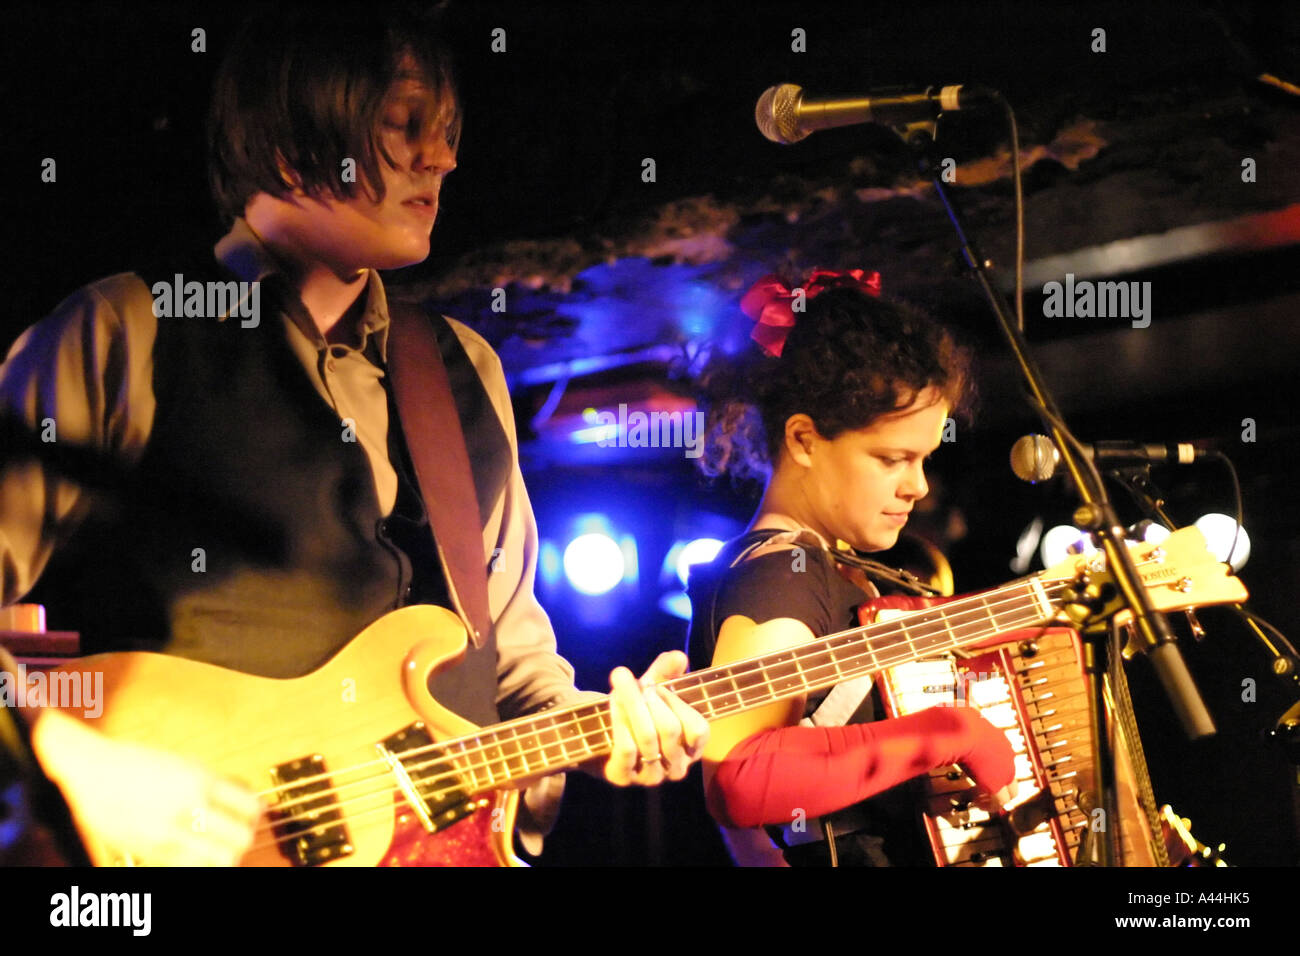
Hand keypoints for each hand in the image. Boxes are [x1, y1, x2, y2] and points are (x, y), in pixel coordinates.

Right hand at [31, 709, 261, 865]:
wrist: (89, 772)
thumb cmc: (135, 762)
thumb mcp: (183, 763)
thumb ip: (213, 783)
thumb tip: (242, 799)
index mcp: (198, 780)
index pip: (250, 807)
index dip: (256, 811)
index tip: (253, 812)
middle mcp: (186, 808)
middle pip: (241, 838)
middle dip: (245, 836)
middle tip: (241, 831)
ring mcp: (168, 833)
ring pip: (221, 860)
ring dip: (226, 854)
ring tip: (220, 846)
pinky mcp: (151, 852)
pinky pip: (191, 866)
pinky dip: (200, 862)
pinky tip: (196, 852)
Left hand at [603, 651, 708, 785]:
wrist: (601, 738)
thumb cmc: (639, 713)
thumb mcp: (654, 690)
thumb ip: (667, 673)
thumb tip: (678, 657)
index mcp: (692, 749)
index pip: (698, 730)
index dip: (678, 703)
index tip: (656, 684)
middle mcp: (676, 768)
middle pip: (670, 729)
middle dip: (651, 698)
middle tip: (636, 679)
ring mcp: (650, 776)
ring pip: (648, 737)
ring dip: (633, 703)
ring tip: (621, 680)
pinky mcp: (623, 778)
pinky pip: (626, 749)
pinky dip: (619, 721)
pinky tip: (613, 702)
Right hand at [949, 706, 1018, 808]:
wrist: (963, 731)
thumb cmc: (963, 720)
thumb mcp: (969, 708)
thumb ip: (971, 701)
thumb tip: (966, 686)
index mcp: (1002, 740)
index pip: (1005, 758)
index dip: (995, 766)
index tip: (983, 770)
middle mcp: (1008, 757)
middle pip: (1011, 777)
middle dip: (1000, 783)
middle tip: (984, 788)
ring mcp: (1005, 772)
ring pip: (1008, 792)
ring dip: (995, 795)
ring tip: (980, 797)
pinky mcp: (997, 786)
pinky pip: (998, 802)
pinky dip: (988, 804)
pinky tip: (978, 803)